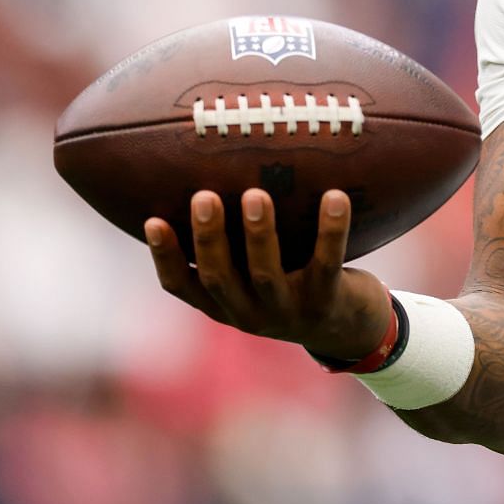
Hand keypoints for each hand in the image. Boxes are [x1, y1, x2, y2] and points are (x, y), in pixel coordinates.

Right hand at [145, 188, 392, 360]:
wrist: (350, 328)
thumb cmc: (293, 282)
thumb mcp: (256, 272)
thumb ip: (234, 244)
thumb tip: (208, 175)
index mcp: (224, 305)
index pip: (181, 286)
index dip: (165, 256)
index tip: (152, 220)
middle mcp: (250, 314)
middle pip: (219, 278)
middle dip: (209, 237)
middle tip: (204, 196)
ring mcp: (288, 312)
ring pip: (265, 274)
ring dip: (259, 234)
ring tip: (256, 193)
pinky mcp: (327, 302)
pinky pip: (327, 263)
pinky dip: (331, 230)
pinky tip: (335, 196)